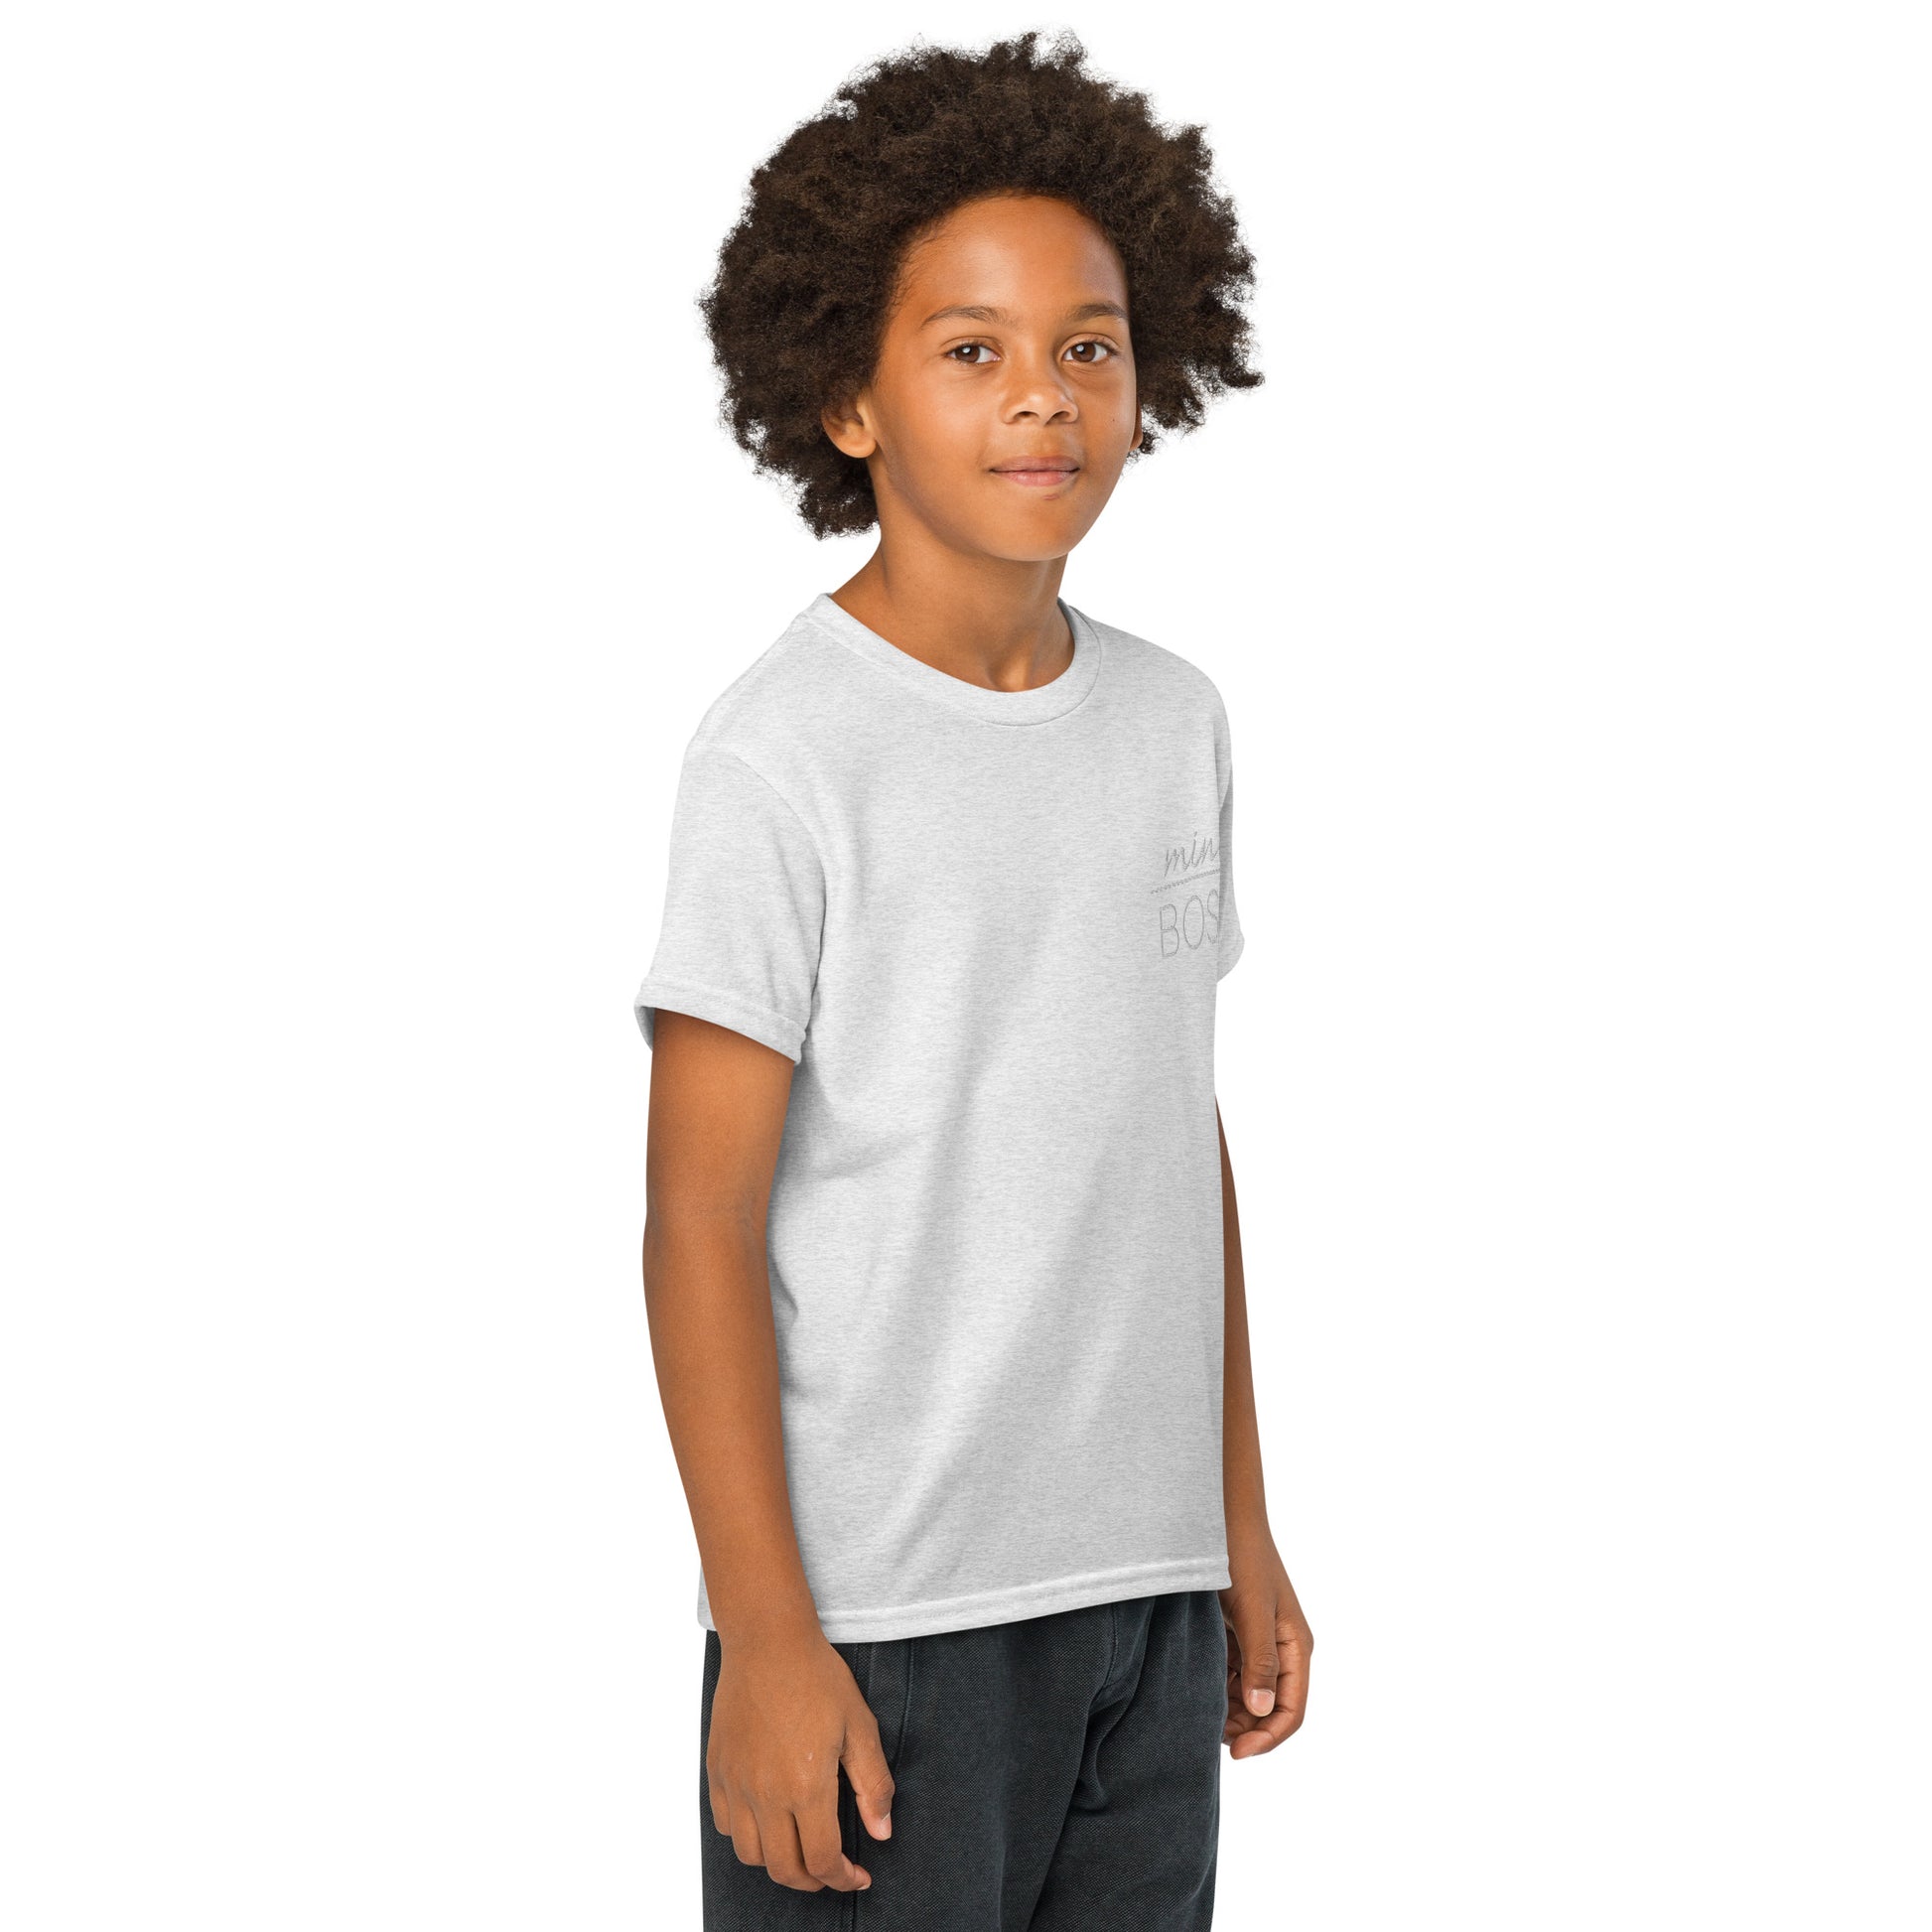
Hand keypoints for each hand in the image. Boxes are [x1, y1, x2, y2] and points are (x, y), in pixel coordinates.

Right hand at [705, 1626, 895, 1889]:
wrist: (768, 1641)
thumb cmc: (817, 1677)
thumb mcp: (860, 1726)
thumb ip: (873, 1785)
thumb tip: (882, 1833)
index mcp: (806, 1786)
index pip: (822, 1859)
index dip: (842, 1878)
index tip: (858, 1875)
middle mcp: (766, 1793)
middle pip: (784, 1868)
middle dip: (812, 1880)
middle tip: (831, 1870)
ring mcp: (736, 1783)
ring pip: (750, 1854)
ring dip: (778, 1863)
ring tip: (799, 1848)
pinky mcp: (717, 1770)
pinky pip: (725, 1825)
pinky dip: (746, 1837)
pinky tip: (767, 1821)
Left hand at [1218, 1520, 1312, 1758]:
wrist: (1221, 1515)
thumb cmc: (1242, 1557)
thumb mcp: (1253, 1609)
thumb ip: (1260, 1659)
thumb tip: (1262, 1712)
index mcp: (1296, 1646)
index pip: (1290, 1711)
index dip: (1267, 1738)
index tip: (1235, 1753)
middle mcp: (1281, 1648)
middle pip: (1268, 1708)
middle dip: (1243, 1728)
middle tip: (1208, 1734)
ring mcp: (1257, 1640)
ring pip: (1247, 1694)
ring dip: (1228, 1710)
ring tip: (1198, 1714)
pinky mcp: (1235, 1631)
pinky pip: (1230, 1672)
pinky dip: (1216, 1685)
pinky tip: (1193, 1687)